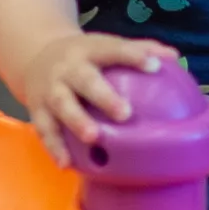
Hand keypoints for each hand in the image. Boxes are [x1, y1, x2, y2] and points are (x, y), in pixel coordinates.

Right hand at [22, 33, 179, 164]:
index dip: (133, 56)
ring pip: (62, 104)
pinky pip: (45, 129)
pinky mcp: (37, 109)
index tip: (154, 66)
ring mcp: (51, 89)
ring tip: (93, 138)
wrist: (35, 56)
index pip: (113, 49)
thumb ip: (139, 49)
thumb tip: (174, 56)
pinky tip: (67, 163)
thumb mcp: (105, 46)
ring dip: (77, 121)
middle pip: (85, 80)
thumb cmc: (85, 56)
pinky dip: (54, 147)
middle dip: (103, 96)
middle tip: (125, 113)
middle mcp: (69, 68)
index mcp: (90, 50)